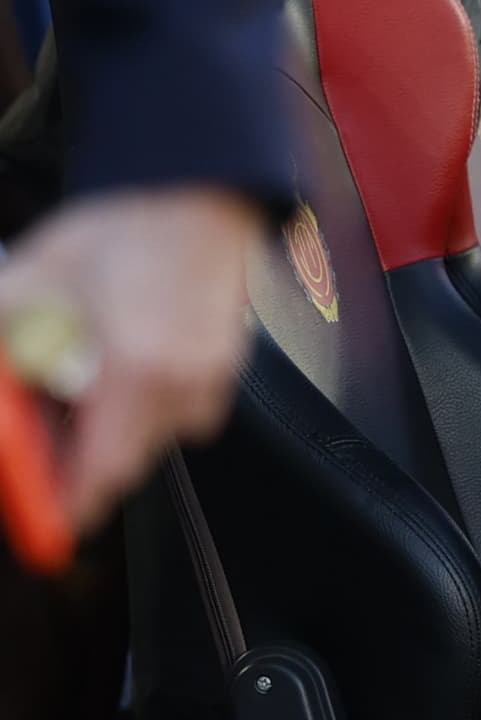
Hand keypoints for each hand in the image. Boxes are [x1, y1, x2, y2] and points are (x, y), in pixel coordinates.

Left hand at [2, 186, 263, 538]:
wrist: (197, 193)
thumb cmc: (125, 230)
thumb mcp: (31, 283)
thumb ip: (4, 343)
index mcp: (138, 369)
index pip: (102, 471)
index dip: (66, 507)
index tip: (45, 525)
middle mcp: (182, 384)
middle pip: (122, 461)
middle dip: (74, 457)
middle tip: (39, 428)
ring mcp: (209, 380)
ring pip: (149, 440)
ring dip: (105, 431)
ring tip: (74, 385)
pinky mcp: (220, 370)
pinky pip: (175, 415)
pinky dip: (137, 407)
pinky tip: (114, 366)